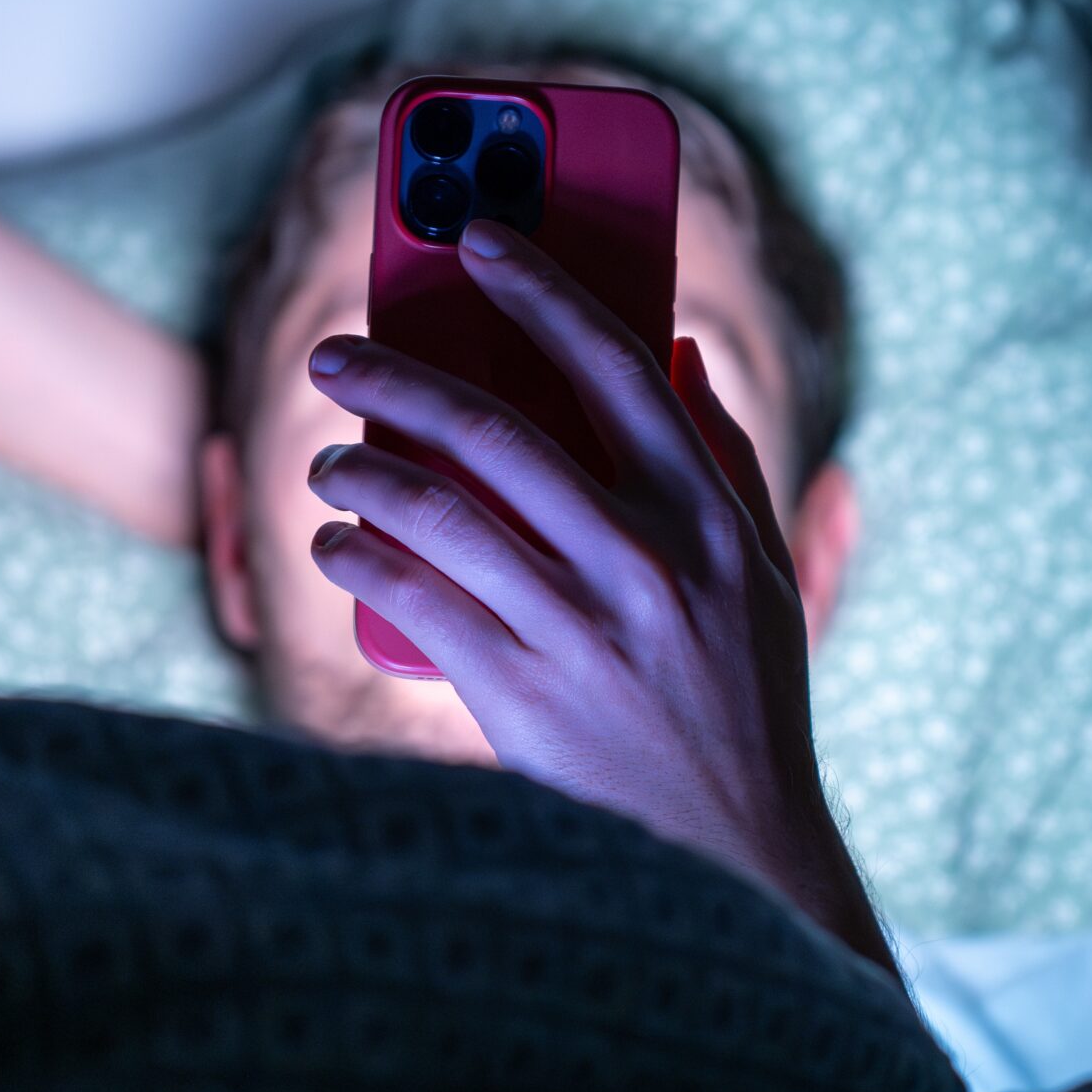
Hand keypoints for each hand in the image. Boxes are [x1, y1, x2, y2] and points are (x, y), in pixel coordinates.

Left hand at [302, 220, 893, 979]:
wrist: (736, 853)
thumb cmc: (746, 704)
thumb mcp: (762, 577)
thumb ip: (725, 459)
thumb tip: (676, 350)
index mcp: (709, 517)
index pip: (618, 367)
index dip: (541, 290)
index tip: (478, 239)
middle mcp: (648, 562)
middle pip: (499, 429)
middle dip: (399, 377)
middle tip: (339, 357)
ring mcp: (582, 630)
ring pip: (440, 511)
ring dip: (364, 471)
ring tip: (328, 460)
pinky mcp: (522, 696)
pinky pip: (416, 602)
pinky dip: (363, 560)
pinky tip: (340, 544)